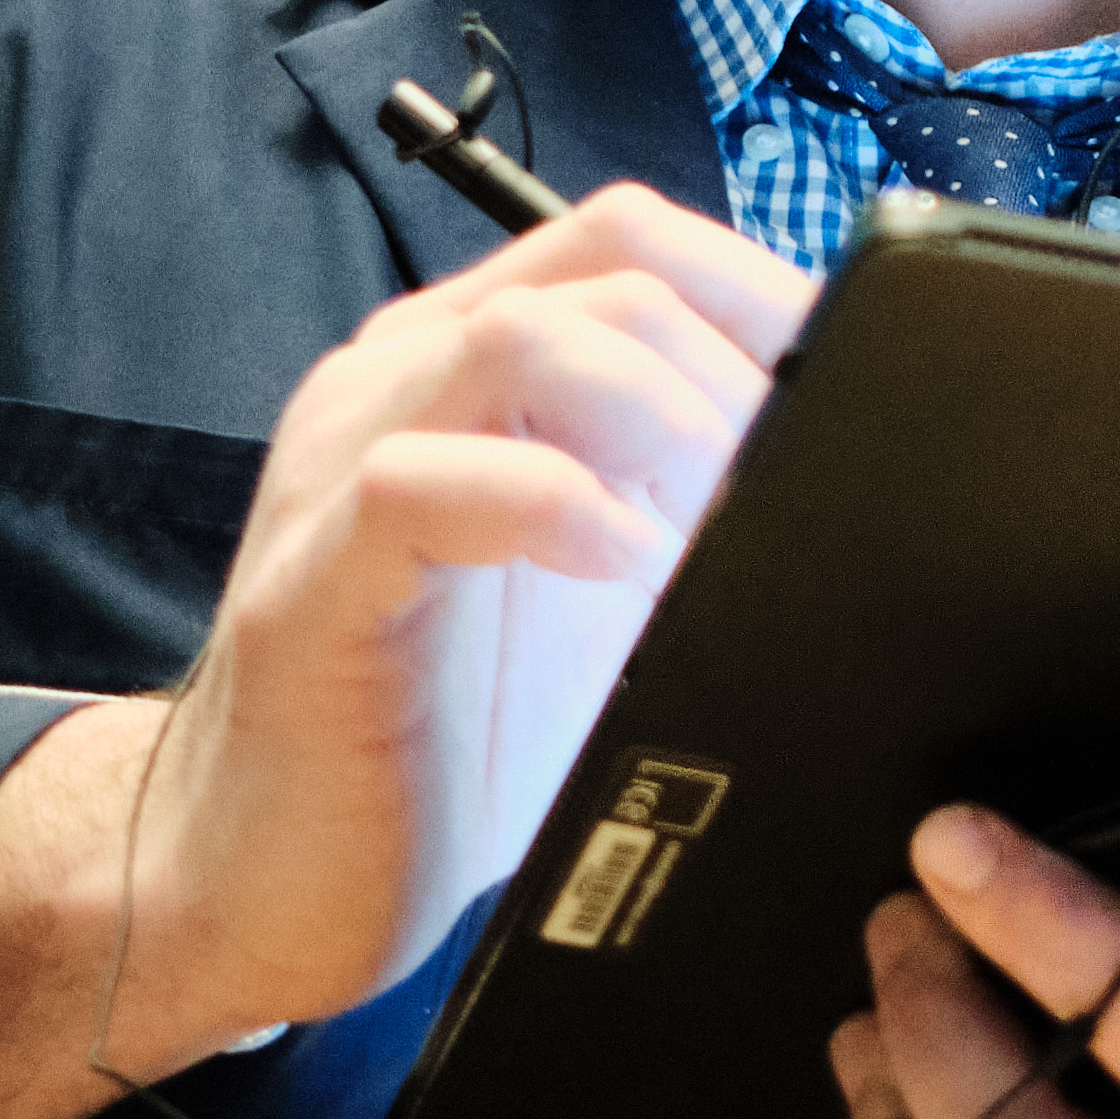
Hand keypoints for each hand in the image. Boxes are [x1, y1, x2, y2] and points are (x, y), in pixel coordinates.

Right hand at [121, 184, 811, 1051]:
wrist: (264, 878)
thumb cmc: (443, 735)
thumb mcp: (600, 590)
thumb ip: (682, 501)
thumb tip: (850, 469)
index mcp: (467, 363)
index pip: (632, 240)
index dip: (763, 291)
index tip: (856, 385)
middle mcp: (399, 382)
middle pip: (606, 270)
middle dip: (738, 368)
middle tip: (803, 484)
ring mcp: (338, 468)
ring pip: (519, 340)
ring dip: (663, 422)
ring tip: (721, 525)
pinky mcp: (307, 584)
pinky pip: (417, 481)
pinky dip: (552, 508)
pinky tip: (620, 571)